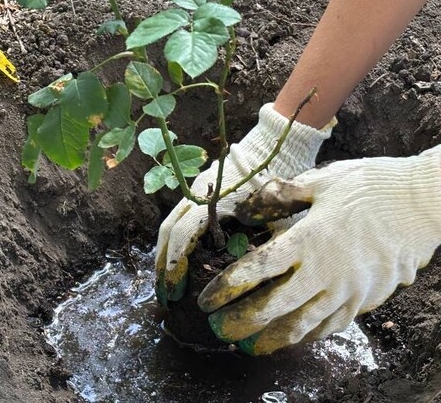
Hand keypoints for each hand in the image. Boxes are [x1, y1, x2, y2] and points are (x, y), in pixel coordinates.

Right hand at [154, 104, 333, 302]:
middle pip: (167, 231)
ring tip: (167, 283)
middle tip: (164, 295)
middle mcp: (195, 194)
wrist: (273, 145)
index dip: (174, 266)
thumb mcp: (272, 216)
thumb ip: (258, 244)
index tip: (174, 292)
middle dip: (162, 265)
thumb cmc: (278, 181)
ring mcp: (195, 190)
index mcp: (210, 200)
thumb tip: (242, 282)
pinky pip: (180, 218)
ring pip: (170, 224)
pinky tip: (179, 261)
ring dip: (165, 253)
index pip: (181, 235)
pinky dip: (175, 241)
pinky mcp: (200, 192)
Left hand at [199, 141, 440, 354]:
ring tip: (250, 346)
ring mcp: (349, 289)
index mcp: (310, 238)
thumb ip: (283, 194)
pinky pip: (333, 324)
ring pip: (303, 324)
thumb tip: (251, 204)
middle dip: (243, 321)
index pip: (258, 269)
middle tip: (219, 330)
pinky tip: (295, 338)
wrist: (427, 202)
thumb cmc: (372, 184)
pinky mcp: (368, 297)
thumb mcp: (323, 180)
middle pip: (275, 306)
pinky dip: (309, 334)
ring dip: (273, 338)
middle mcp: (326, 270)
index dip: (228, 287)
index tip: (207, 299)